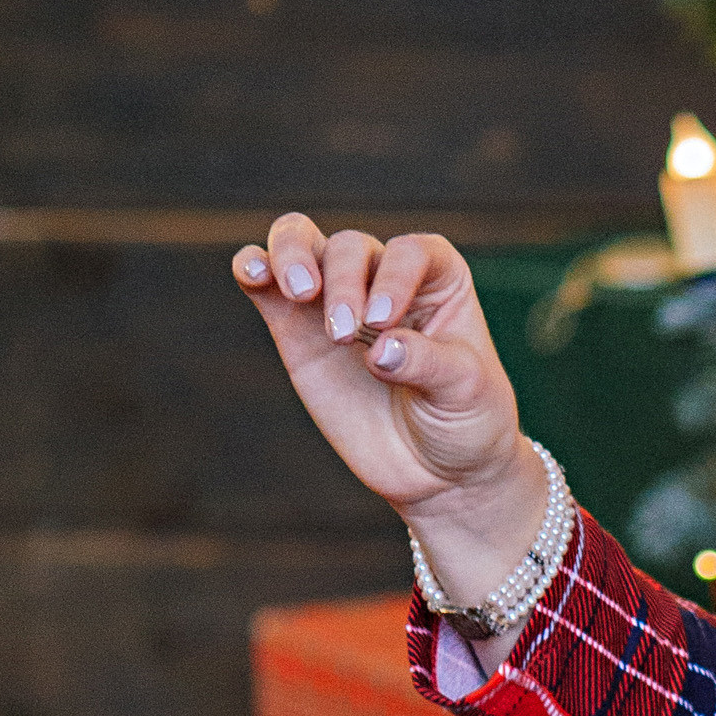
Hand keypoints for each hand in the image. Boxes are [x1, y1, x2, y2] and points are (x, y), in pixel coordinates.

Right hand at [232, 214, 542, 597]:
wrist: (436, 471)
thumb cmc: (465, 419)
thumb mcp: (466, 392)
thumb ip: (428, 363)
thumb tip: (380, 350)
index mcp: (438, 279)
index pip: (409, 253)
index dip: (394, 278)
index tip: (383, 323)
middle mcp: (384, 276)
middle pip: (351, 248)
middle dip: (343, 283)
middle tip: (343, 336)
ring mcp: (336, 298)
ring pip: (303, 244)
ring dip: (293, 256)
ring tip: (298, 292)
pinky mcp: (296, 329)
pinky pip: (267, 283)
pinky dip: (253, 267)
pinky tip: (250, 271)